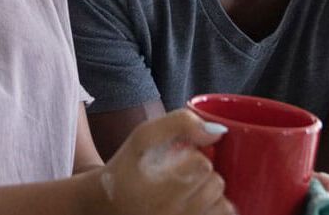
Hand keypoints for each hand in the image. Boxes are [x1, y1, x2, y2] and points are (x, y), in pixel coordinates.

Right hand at [100, 109, 234, 214]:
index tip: (180, 156)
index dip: (195, 155)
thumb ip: (179, 123)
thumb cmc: (126, 168)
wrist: (105, 207)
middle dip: (204, 173)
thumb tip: (217, 130)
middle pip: (215, 185)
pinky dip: (214, 210)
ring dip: (212, 193)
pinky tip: (197, 203)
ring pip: (223, 206)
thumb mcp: (143, 135)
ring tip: (190, 188)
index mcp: (160, 191)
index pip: (202, 165)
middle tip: (184, 172)